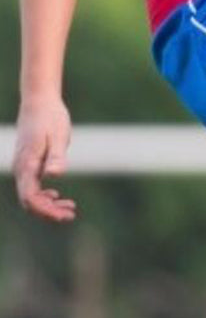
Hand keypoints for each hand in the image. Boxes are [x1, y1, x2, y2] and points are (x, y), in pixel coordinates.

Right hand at [13, 96, 76, 221]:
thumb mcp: (58, 138)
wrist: (40, 101)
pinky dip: (44, 196)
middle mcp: (21, 167)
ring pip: (30, 195)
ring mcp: (23, 166)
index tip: (65, 215)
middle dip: (48, 212)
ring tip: (70, 208)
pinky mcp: (28, 164)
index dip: (46, 211)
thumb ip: (56, 157)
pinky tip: (57, 197)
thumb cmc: (51, 118)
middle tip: (71, 215)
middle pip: (29, 201)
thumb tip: (54, 175)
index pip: (30, 197)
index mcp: (27, 164)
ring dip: (48, 206)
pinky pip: (31, 187)